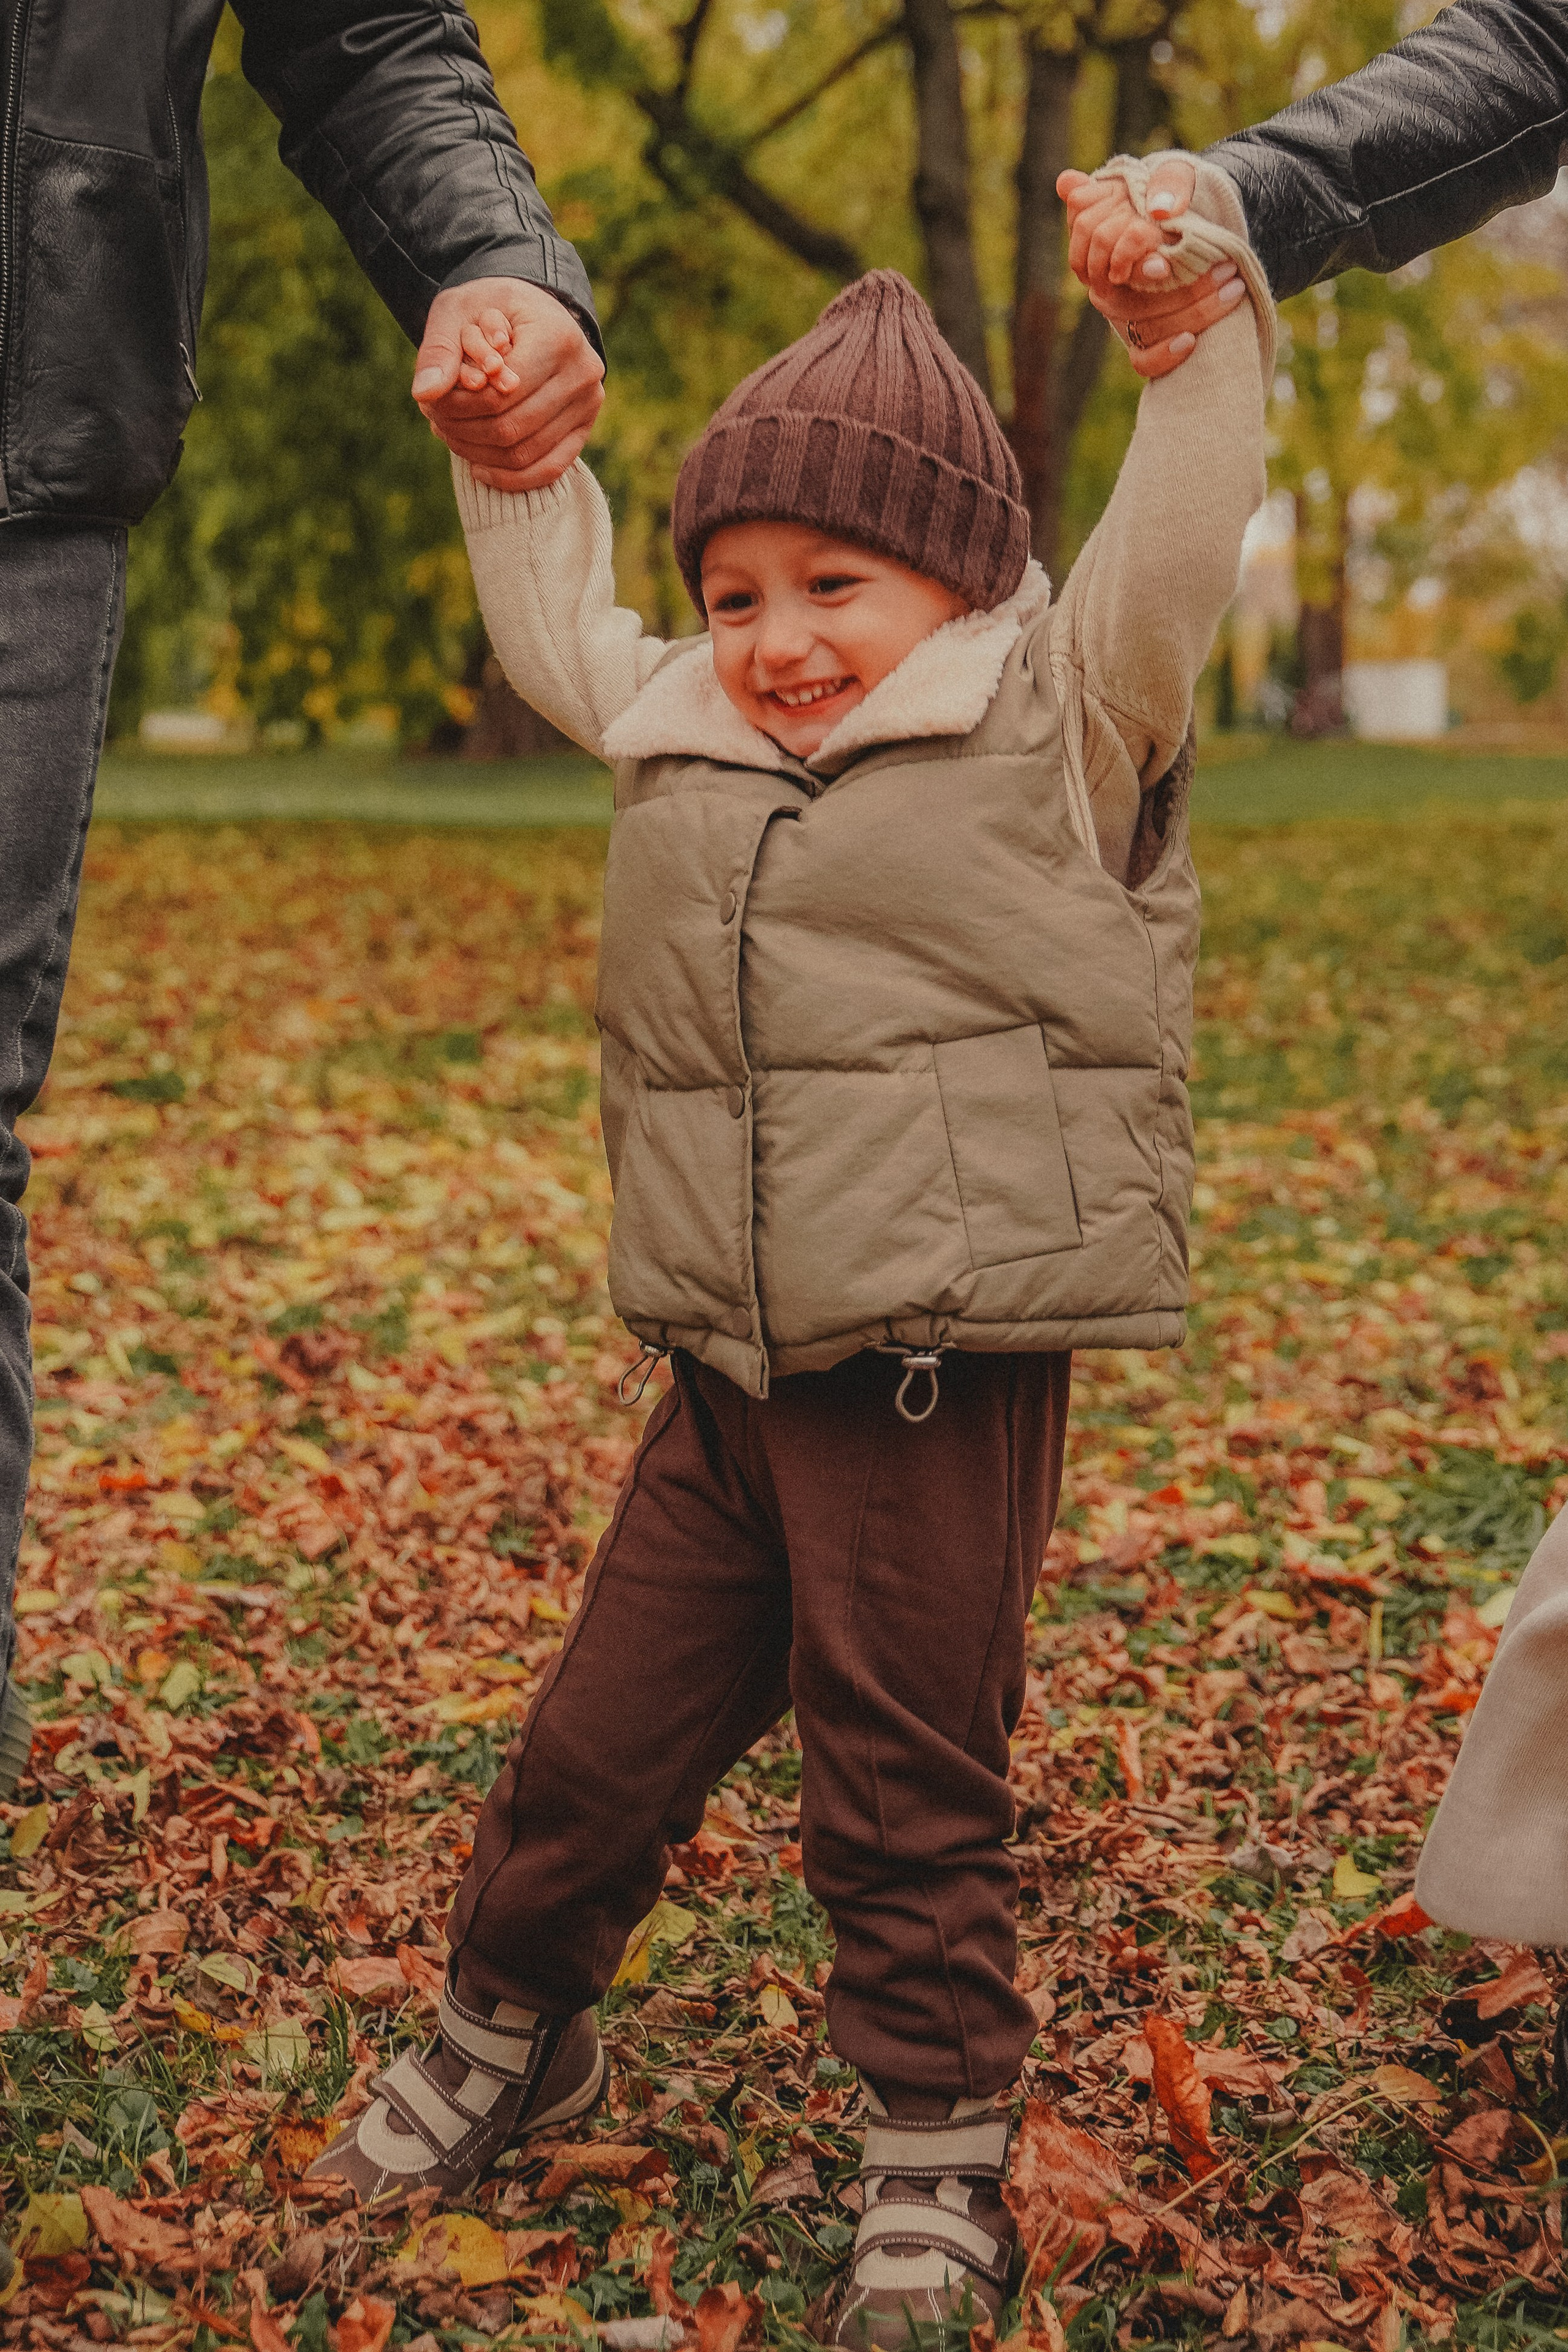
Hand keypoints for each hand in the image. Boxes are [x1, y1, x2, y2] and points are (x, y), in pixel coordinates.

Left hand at [413, 278, 605, 491]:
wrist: (533, 312)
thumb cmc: (492, 307)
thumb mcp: (458, 311)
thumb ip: (439, 350)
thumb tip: (425, 394)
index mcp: (557, 337)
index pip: (501, 394)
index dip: (460, 407)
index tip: (432, 403)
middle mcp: (582, 373)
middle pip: (512, 427)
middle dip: (465, 432)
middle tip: (435, 422)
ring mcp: (589, 404)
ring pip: (525, 453)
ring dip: (479, 454)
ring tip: (450, 436)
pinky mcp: (585, 429)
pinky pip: (549, 469)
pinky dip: (510, 479)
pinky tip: (478, 469)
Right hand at [1057, 160, 1235, 376]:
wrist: (1191, 226)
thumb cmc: (1177, 198)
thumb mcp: (1177, 178)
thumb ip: (1165, 182)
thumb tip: (1154, 204)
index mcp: (1103, 246)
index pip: (1105, 257)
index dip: (1131, 261)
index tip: (1165, 263)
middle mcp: (1106, 286)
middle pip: (1129, 302)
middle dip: (1182, 289)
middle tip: (1228, 268)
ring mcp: (1122, 315)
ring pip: (1144, 328)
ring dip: (1193, 312)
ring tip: (1234, 287)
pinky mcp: (1139, 341)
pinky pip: (1141, 361)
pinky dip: (1163, 356)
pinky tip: (1191, 342)